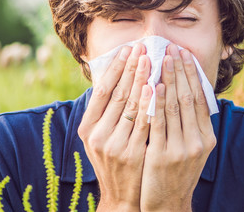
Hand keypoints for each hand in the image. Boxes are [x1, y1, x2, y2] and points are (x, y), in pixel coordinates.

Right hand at [78, 43, 152, 211]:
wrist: (121, 197)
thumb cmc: (114, 160)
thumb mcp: (101, 136)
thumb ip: (106, 111)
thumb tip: (116, 75)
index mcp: (87, 128)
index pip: (102, 90)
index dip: (116, 68)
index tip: (127, 48)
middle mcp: (97, 135)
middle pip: (117, 94)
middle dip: (131, 68)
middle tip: (143, 47)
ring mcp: (114, 145)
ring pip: (131, 105)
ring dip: (142, 79)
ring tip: (151, 59)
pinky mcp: (132, 153)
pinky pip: (144, 123)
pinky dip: (150, 103)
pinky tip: (156, 87)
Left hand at [140, 45, 216, 211]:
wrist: (166, 204)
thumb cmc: (175, 172)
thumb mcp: (191, 149)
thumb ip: (191, 124)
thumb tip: (188, 91)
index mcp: (206, 137)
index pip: (200, 98)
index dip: (192, 74)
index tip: (184, 54)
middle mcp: (197, 141)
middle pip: (188, 97)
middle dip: (180, 70)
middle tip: (172, 48)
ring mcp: (181, 149)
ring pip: (174, 106)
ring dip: (167, 79)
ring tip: (161, 59)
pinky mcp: (161, 156)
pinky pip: (158, 123)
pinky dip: (156, 102)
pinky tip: (152, 86)